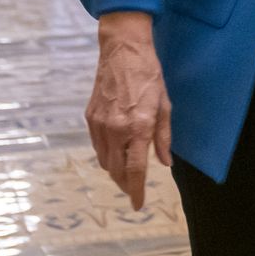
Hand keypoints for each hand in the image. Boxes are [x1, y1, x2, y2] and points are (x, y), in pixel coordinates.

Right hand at [85, 11, 171, 207]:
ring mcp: (99, 124)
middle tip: (133, 189)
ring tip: (126, 172)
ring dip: (115, 171)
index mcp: (138, 127)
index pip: (135, 170)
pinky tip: (115, 153)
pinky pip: (96, 146)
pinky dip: (106, 155)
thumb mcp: (165, 105)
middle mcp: (115, 129)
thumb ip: (164, 137)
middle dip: (125, 184)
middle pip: (116, 170)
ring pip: (104, 161)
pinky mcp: (90, 117)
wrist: (122, 50)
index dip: (136, 190)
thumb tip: (164, 163)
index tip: (138, 204)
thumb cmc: (149, 76)